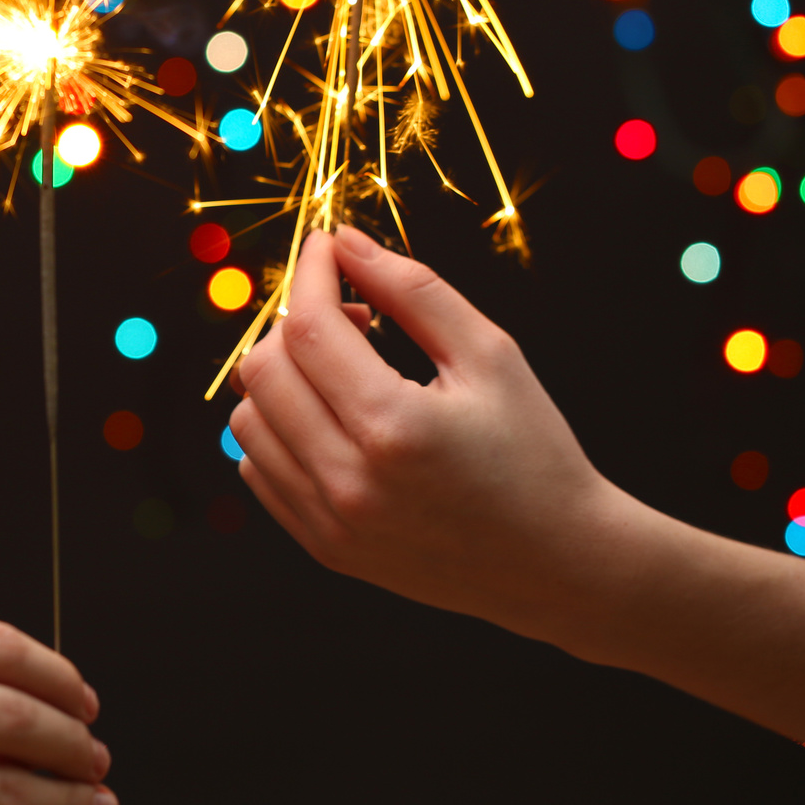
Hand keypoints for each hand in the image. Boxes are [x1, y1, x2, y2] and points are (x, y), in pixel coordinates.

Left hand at [230, 228, 635, 643]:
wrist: (556, 563)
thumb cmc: (533, 451)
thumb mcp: (490, 355)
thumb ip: (413, 290)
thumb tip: (344, 242)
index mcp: (394, 427)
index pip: (309, 328)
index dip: (310, 274)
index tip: (326, 247)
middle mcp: (349, 481)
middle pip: (264, 371)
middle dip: (295, 322)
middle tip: (354, 316)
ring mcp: (329, 521)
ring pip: (249, 419)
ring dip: (282, 376)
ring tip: (346, 369)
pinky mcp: (322, 545)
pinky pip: (258, 468)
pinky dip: (279, 428)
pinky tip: (333, 417)